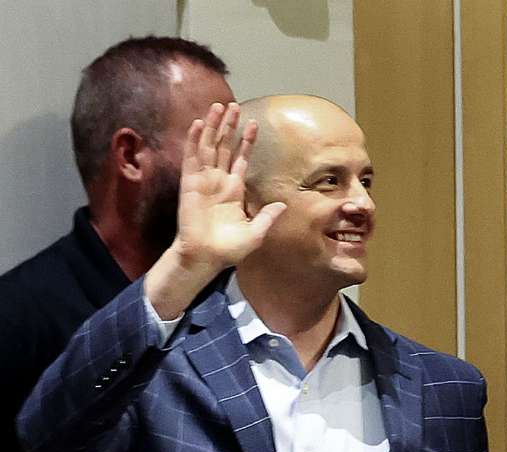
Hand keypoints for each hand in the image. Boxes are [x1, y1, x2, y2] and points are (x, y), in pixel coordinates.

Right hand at [144, 102, 284, 319]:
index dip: (247, 141)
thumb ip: (267, 216)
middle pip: (224, 146)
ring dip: (213, 126)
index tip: (254, 124)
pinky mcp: (190, 184)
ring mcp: (203, 180)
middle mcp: (218, 181)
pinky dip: (195, 140)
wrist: (205, 258)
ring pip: (208, 146)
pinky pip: (192, 158)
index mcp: (234, 190)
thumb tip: (282, 205)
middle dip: (229, 126)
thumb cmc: (229, 249)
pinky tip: (200, 124)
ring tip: (219, 106)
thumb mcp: (256, 233)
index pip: (241, 159)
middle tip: (234, 105)